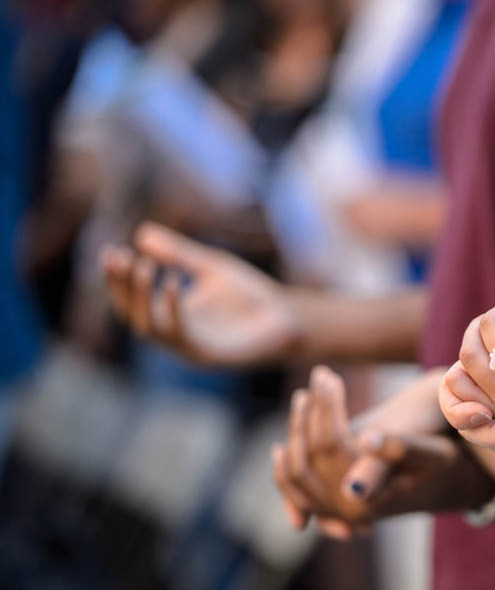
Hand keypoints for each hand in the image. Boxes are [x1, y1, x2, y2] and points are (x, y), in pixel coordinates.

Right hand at [101, 222, 300, 365]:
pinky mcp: (208, 355)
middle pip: (132, 314)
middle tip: (120, 257)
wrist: (288, 318)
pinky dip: (173, 309)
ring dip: (142, 297)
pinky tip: (173, 280)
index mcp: (170, 315)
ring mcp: (189, 347)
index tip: (111, 250)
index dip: (117, 278)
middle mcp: (174, 334)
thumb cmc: (251, 296)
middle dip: (122, 286)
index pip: (132, 299)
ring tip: (143, 266)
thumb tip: (142, 234)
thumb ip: (178, 254)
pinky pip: (181, 334)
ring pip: (149, 327)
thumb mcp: (209, 268)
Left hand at [272, 366, 458, 538]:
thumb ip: (400, 447)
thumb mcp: (431, 453)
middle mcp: (346, 511)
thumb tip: (366, 439)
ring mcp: (335, 512)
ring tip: (305, 395)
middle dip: (311, 412)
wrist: (442, 484)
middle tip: (321, 375)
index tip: (330, 376)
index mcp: (368, 498)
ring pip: (295, 471)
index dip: (327, 408)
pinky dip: (285, 468)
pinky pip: (296, 490)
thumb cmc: (440, 462)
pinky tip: (282, 445)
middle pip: (311, 455)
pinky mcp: (330, 508)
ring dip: (296, 430)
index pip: (331, 444)